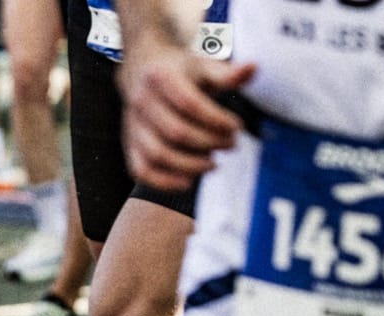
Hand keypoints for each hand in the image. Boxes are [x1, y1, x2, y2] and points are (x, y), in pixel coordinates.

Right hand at [119, 37, 255, 192]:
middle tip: (231, 144)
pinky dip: (164, 181)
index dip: (216, 120)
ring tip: (214, 164)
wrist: (142, 68)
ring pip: (158, 154)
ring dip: (190, 165)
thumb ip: (227, 74)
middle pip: (176, 132)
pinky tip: (188, 181)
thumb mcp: (202, 65)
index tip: (237, 127)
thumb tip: (253, 69)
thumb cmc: (178, 71)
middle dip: (209, 143)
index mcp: (162, 77)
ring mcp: (133, 125)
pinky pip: (141, 170)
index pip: (189, 104)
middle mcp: (142, 101)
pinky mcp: (130, 144)